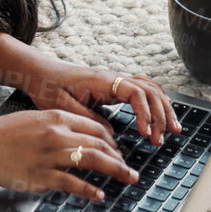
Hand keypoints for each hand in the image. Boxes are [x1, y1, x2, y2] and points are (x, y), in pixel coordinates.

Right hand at [0, 109, 138, 198]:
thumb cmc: (2, 133)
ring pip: (92, 161)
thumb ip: (58, 126)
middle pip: (99, 145)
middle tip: (130, 170)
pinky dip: (90, 190)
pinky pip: (73, 184)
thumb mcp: (34, 119)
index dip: (113, 142)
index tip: (118, 152)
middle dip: (120, 159)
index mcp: (56, 118)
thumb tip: (81, 139)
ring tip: (128, 179)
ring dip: (115, 171)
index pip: (96, 128)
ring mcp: (49, 156)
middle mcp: (56, 135)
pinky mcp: (40, 176)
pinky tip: (99, 195)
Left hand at [22, 64, 179, 144]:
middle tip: (163, 139)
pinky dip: (155, 104)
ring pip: (150, 89)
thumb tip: (111, 134)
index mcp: (102, 80)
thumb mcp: (62, 107)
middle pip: (150, 91)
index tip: (146, 134)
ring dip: (163, 109)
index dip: (145, 114)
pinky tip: (160, 117)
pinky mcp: (113, 87)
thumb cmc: (47, 86)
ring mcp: (115, 80)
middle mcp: (113, 77)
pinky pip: (142, 91)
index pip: (135, 93)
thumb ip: (87, 119)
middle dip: (161, 114)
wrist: (38, 73)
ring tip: (172, 130)